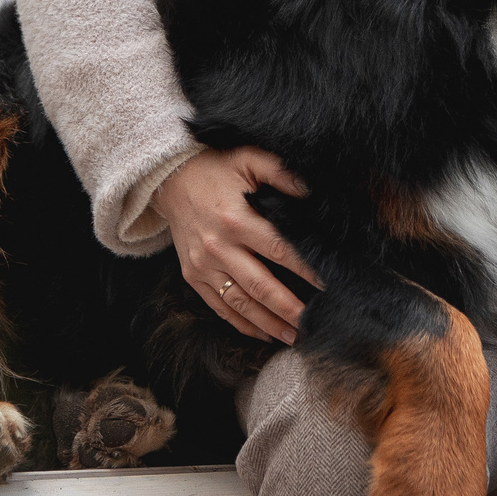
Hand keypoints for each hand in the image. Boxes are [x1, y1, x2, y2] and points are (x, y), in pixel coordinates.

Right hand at [154, 146, 321, 343]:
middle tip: (314, 324)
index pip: (279, 251)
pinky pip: (219, 307)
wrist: (167, 178)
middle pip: (261, 287)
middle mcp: (218, 248)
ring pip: (241, 304)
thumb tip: (313, 191)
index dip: (306, 270)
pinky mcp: (192, 276)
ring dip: (269, 324)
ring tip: (294, 337)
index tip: (328, 285)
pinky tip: (263, 334)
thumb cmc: (214, 168)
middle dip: (290, 309)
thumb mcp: (248, 159)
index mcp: (236, 219)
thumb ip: (281, 173)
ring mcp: (203, 265)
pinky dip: (241, 324)